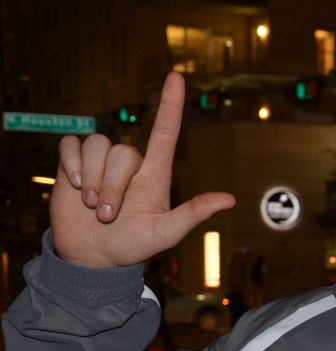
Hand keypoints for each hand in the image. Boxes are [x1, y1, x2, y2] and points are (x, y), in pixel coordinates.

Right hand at [51, 72, 234, 267]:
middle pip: (123, 152)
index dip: (171, 104)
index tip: (176, 77)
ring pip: (97, 147)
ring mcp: (100, 160)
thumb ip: (193, 214)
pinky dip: (71, 166)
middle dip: (112, 186)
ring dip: (91, 180)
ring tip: (93, 206)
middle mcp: (129, 163)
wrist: (93, 255)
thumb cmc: (133, 245)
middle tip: (108, 214)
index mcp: (155, 174)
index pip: (165, 132)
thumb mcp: (166, 233)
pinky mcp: (73, 161)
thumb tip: (230, 200)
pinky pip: (71, 145)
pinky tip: (73, 187)